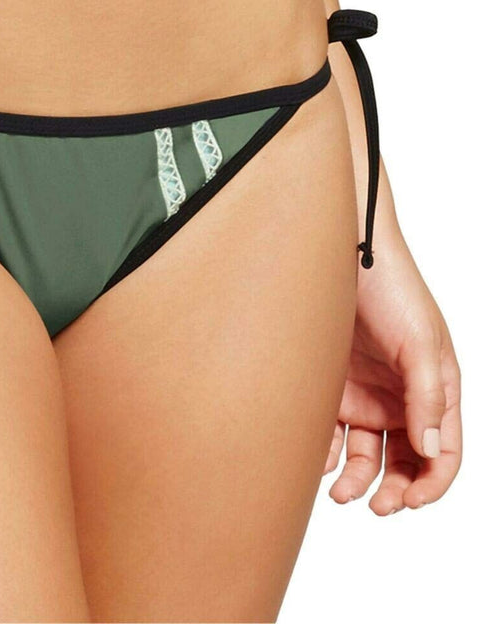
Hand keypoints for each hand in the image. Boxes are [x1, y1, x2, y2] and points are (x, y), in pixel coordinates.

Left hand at [323, 217, 460, 513]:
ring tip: (340, 493)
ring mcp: (366, 394)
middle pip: (405, 462)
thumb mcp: (420, 342)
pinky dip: (327, 454)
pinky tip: (318, 463)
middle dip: (394, 490)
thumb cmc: (392, 290)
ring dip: (358, 480)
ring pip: (366, 455)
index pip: (444, 452)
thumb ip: (427, 397)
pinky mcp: (331, 387)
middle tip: (376, 507)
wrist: (341, 255)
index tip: (410, 501)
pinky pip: (332, 433)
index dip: (433, 483)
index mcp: (436, 391)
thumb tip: (428, 453)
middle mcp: (402, 398)